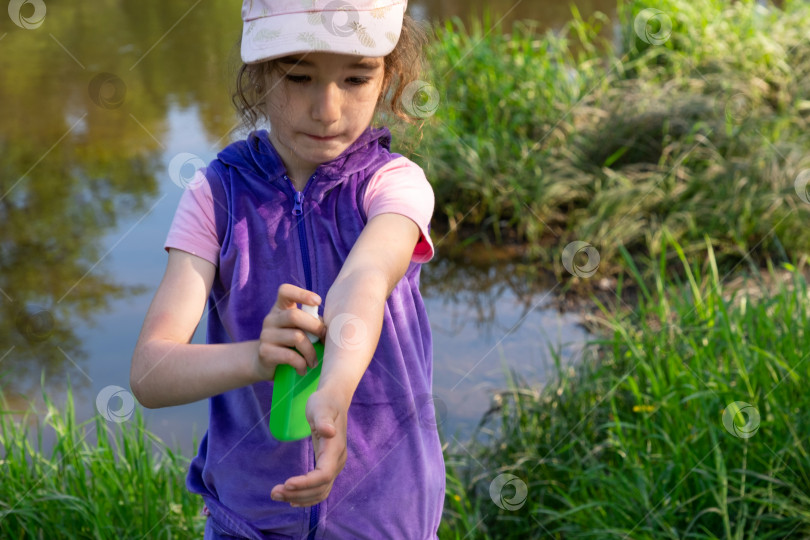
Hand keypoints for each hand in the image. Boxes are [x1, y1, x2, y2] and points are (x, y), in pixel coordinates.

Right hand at [256, 284, 325, 380]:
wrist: (263, 363)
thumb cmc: (289, 344)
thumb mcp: (299, 329)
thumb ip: (312, 323)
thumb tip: (334, 328)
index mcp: (280, 308)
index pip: (285, 291)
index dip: (302, 294)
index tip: (318, 301)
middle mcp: (271, 319)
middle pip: (294, 315)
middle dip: (315, 327)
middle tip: (324, 340)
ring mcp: (266, 335)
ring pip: (296, 337)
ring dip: (311, 351)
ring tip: (314, 362)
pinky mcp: (265, 352)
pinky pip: (289, 356)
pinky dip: (301, 364)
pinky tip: (303, 369)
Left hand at [270, 389, 347, 506]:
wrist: (333, 402)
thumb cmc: (324, 402)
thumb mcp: (320, 407)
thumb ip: (323, 420)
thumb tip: (329, 432)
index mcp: (335, 448)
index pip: (324, 475)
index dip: (306, 483)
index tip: (286, 483)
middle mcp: (337, 461)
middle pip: (320, 487)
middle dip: (297, 493)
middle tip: (273, 492)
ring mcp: (335, 465)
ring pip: (320, 491)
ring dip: (299, 497)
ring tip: (276, 495)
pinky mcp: (328, 466)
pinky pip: (320, 489)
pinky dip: (307, 497)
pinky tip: (292, 499)